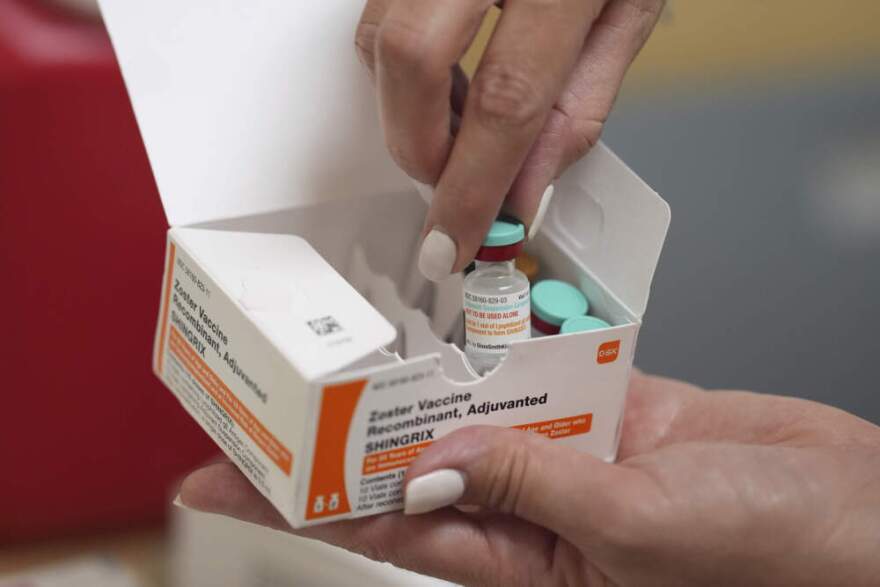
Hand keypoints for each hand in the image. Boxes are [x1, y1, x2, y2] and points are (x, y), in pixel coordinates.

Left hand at [180, 372, 879, 585]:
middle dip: (337, 430)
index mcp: (519, 559)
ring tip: (354, 337)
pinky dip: (506, 340)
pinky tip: (466, 310)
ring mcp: (565, 448)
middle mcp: (528, 503)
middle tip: (270, 388)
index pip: (379, 525)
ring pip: (469, 405)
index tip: (218, 483)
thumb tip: (438, 458)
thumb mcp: (636, 530)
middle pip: (406, 460)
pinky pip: (539, 368)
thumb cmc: (765, 558)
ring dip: (419, 375)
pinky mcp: (610, 404)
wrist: (851, 514)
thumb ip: (534, 484)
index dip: (295, 504)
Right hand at [353, 0, 664, 280]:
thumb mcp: (628, 10)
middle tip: (451, 185)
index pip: (506, 101)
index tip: (455, 239)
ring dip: (409, 111)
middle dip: (421, 151)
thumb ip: (577, 106)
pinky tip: (442, 76)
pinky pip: (375, 14)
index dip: (473, 186)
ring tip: (459, 120)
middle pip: (412, 64)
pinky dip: (398, 68)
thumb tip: (523, 186)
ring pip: (380, 42)